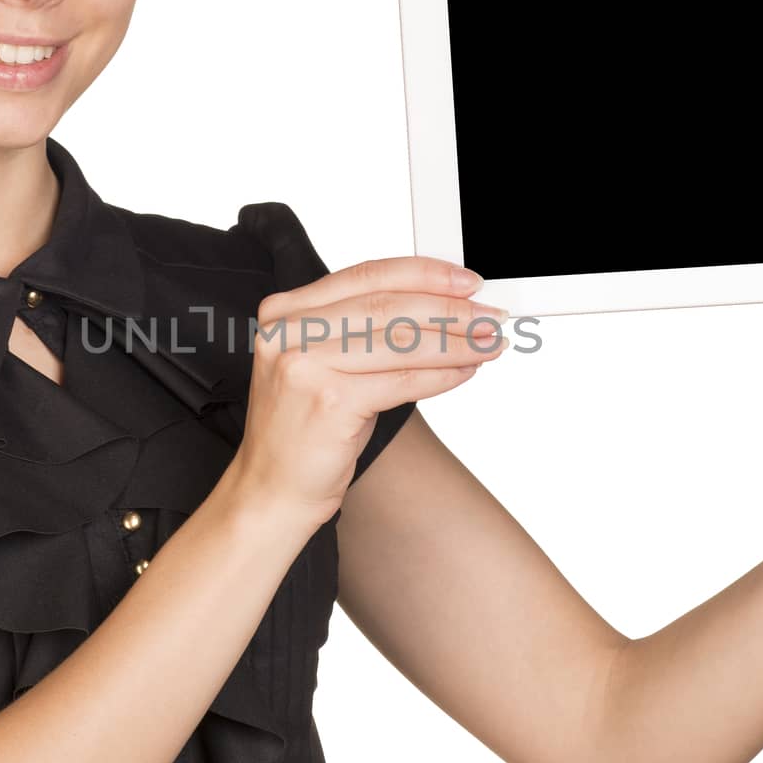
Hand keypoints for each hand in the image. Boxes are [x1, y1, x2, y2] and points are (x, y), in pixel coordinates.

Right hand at [230, 257, 506, 524]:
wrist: (272, 488)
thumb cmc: (305, 428)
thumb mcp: (325, 365)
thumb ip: (363, 331)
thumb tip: (439, 307)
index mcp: (286, 311)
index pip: (366, 275)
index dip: (424, 274)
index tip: (466, 281)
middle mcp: (289, 331)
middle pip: (387, 305)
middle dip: (449, 308)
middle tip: (490, 314)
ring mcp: (305, 364)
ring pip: (400, 341)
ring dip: (456, 341)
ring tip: (490, 342)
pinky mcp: (328, 401)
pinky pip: (402, 381)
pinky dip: (441, 375)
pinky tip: (465, 371)